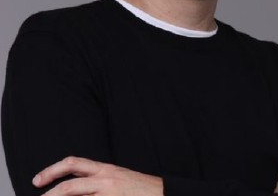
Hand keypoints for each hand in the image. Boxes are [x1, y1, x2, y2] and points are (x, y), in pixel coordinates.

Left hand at [32, 156, 162, 195]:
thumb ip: (97, 179)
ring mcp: (108, 195)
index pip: (73, 164)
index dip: (53, 170)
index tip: (38, 179)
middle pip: (70, 185)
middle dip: (49, 193)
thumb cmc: (138, 187)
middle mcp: (104, 180)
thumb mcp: (116, 177)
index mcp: (104, 169)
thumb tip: (73, 189)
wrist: (160, 193)